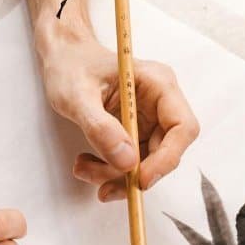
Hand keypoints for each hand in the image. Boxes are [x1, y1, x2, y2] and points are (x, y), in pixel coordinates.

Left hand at [37, 27, 199, 201]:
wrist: (62, 57)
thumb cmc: (71, 65)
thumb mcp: (77, 95)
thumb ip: (100, 128)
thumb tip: (126, 161)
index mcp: (158, 84)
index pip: (182, 128)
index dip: (167, 158)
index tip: (141, 179)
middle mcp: (160, 103)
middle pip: (166, 151)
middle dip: (136, 174)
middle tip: (105, 187)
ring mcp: (148, 119)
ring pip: (146, 162)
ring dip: (117, 176)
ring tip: (84, 169)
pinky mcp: (135, 132)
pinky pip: (131, 161)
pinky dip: (110, 170)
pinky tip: (87, 165)